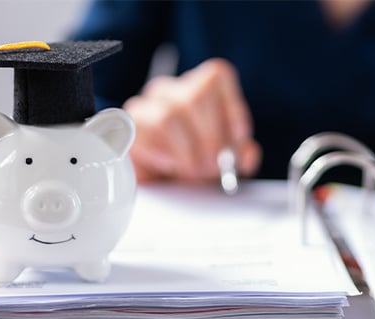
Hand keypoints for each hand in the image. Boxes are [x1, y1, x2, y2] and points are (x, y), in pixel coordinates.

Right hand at [123, 58, 260, 181]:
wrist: (153, 187)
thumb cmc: (189, 168)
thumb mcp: (223, 163)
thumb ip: (240, 155)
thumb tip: (248, 152)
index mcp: (199, 88)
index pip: (217, 75)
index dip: (232, 109)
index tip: (238, 140)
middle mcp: (171, 91)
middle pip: (195, 97)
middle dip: (210, 139)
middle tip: (213, 167)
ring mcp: (145, 105)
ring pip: (170, 116)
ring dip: (187, 152)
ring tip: (192, 171)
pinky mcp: (127, 127)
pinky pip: (145, 134)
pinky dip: (163, 155)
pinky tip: (169, 166)